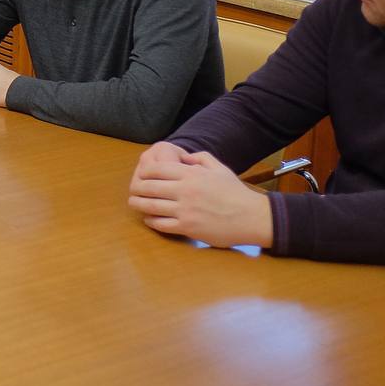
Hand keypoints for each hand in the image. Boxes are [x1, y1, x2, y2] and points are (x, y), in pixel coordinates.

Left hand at [127, 142, 273, 248]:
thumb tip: (182, 157)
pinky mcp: (187, 228)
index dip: (143, 172)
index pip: (156, 169)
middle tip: (133, 190)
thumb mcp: (219, 168)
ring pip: (151, 206)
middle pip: (148, 187)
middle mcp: (184, 191)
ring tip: (134, 203)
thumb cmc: (235, 192)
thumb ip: (199, 158)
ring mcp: (184, 210)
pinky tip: (149, 218)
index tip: (140, 175)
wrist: (251, 217)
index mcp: (191, 175)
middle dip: (137, 188)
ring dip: (138, 204)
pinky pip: (161, 224)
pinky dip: (151, 221)